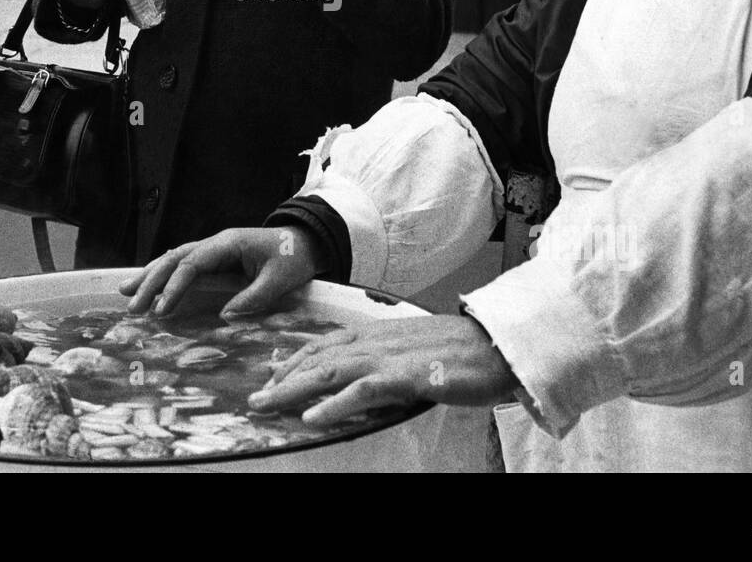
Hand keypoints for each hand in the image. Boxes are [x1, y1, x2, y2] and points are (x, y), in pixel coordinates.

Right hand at [120, 226, 321, 316]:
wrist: (304, 242)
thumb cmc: (293, 258)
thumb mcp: (279, 279)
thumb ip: (254, 297)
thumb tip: (225, 317)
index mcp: (228, 244)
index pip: (192, 264)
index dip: (174, 287)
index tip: (161, 310)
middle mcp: (215, 243)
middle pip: (175, 258)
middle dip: (151, 281)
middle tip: (132, 306)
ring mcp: (213, 250)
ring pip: (174, 258)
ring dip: (150, 275)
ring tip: (125, 292)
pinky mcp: (215, 259)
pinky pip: (184, 265)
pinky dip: (164, 275)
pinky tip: (148, 285)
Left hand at [247, 316, 518, 426]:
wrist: (497, 344)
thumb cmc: (458, 350)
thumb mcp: (412, 349)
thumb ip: (383, 357)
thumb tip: (358, 376)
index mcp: (376, 333)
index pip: (324, 344)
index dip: (294, 360)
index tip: (270, 376)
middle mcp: (376, 341)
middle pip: (318, 357)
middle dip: (283, 378)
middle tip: (254, 399)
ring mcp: (389, 357)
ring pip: (330, 371)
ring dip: (294, 389)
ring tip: (266, 406)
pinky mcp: (407, 376)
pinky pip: (362, 391)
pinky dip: (334, 404)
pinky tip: (312, 417)